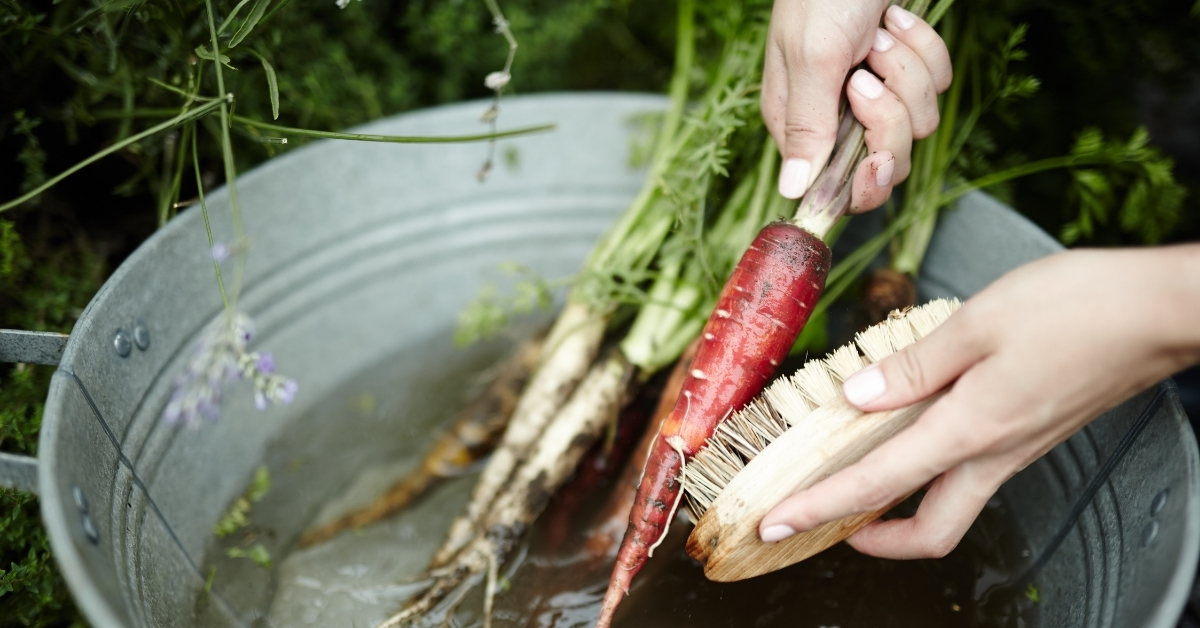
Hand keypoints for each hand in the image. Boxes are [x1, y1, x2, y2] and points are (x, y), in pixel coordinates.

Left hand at [758, 245, 1199, 557]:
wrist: (1162, 312)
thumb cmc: (1080, 309)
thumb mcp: (978, 323)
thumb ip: (913, 364)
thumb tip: (856, 396)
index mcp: (971, 430)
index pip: (876, 486)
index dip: (817, 509)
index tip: (775, 522)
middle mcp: (996, 454)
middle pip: (929, 531)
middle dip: (869, 539)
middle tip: (821, 522)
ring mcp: (1019, 449)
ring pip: (952, 504)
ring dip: (900, 505)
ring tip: (854, 479)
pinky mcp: (1033, 432)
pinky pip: (973, 471)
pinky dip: (932, 469)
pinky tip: (911, 431)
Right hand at [762, 1, 951, 210]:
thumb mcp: (811, 60)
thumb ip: (806, 127)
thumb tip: (792, 191)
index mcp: (799, 124)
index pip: (836, 189)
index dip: (863, 182)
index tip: (875, 157)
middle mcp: (836, 116)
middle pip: (885, 160)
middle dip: (891, 117)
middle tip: (869, 74)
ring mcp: (875, 92)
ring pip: (918, 122)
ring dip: (908, 72)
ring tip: (880, 33)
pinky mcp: (907, 68)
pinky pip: (937, 85)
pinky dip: (926, 50)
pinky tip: (897, 20)